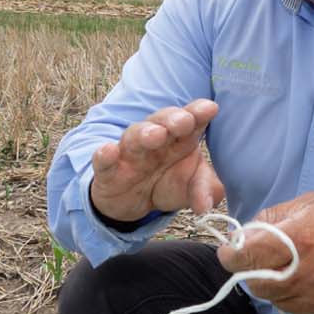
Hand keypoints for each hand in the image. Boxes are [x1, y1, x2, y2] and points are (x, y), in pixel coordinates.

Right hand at [89, 99, 224, 221]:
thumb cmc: (166, 184)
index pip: (190, 121)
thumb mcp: (189, 189)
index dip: (199, 113)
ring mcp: (129, 153)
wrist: (130, 203)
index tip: (210, 108)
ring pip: (135, 136)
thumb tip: (205, 205)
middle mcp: (155, 140)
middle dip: (174, 119)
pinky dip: (104, 155)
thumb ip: (202, 190)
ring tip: (156, 135)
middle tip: (185, 121)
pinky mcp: (108, 172)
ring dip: (145, 133)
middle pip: (163, 122)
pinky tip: (108, 151)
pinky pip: (103, 161)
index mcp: (179, 139)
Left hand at [217, 192, 313, 313]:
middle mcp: (303, 277)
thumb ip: (272, 220)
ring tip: (296, 266)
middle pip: (254, 285)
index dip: (232, 255)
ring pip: (275, 300)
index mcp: (297, 243)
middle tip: (264, 258)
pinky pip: (297, 311)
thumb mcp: (310, 204)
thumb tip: (243, 236)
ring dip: (276, 285)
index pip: (243, 258)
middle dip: (252, 271)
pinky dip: (296, 298)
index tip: (232, 250)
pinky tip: (313, 280)